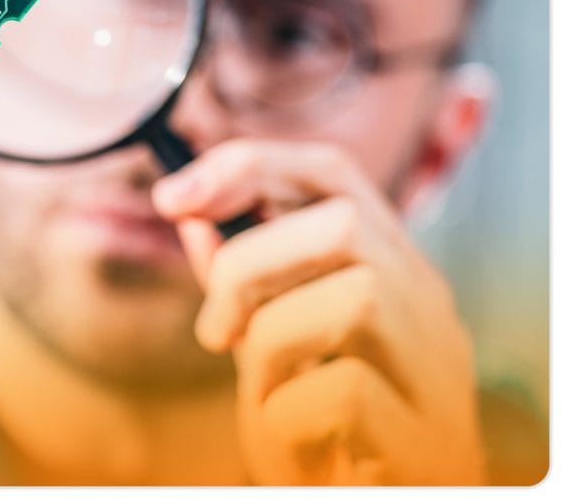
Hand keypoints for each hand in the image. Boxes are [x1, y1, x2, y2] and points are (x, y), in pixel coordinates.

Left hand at [152, 139, 483, 484]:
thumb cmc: (318, 429)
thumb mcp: (267, 340)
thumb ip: (239, 281)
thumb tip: (188, 211)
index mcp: (390, 270)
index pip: (332, 174)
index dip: (247, 166)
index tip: (171, 198)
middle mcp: (428, 308)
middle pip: (344, 221)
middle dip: (250, 263)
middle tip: (215, 332)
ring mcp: (439, 373)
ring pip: (354, 298)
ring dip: (273, 347)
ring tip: (270, 397)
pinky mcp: (431, 440)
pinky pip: (344, 393)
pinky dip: (290, 416)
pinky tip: (296, 443)